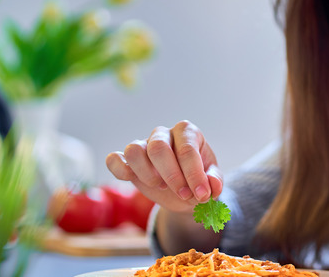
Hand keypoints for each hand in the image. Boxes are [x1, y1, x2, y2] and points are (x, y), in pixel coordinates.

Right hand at [106, 120, 222, 213]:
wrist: (185, 191)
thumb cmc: (198, 179)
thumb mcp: (211, 181)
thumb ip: (214, 181)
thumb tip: (212, 187)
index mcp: (187, 132)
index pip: (187, 149)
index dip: (194, 174)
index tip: (202, 195)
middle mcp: (164, 134)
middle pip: (159, 147)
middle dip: (172, 175)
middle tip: (183, 194)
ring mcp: (143, 144)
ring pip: (134, 150)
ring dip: (147, 173)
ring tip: (161, 186)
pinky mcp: (127, 160)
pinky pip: (114, 158)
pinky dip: (119, 169)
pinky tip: (131, 179)